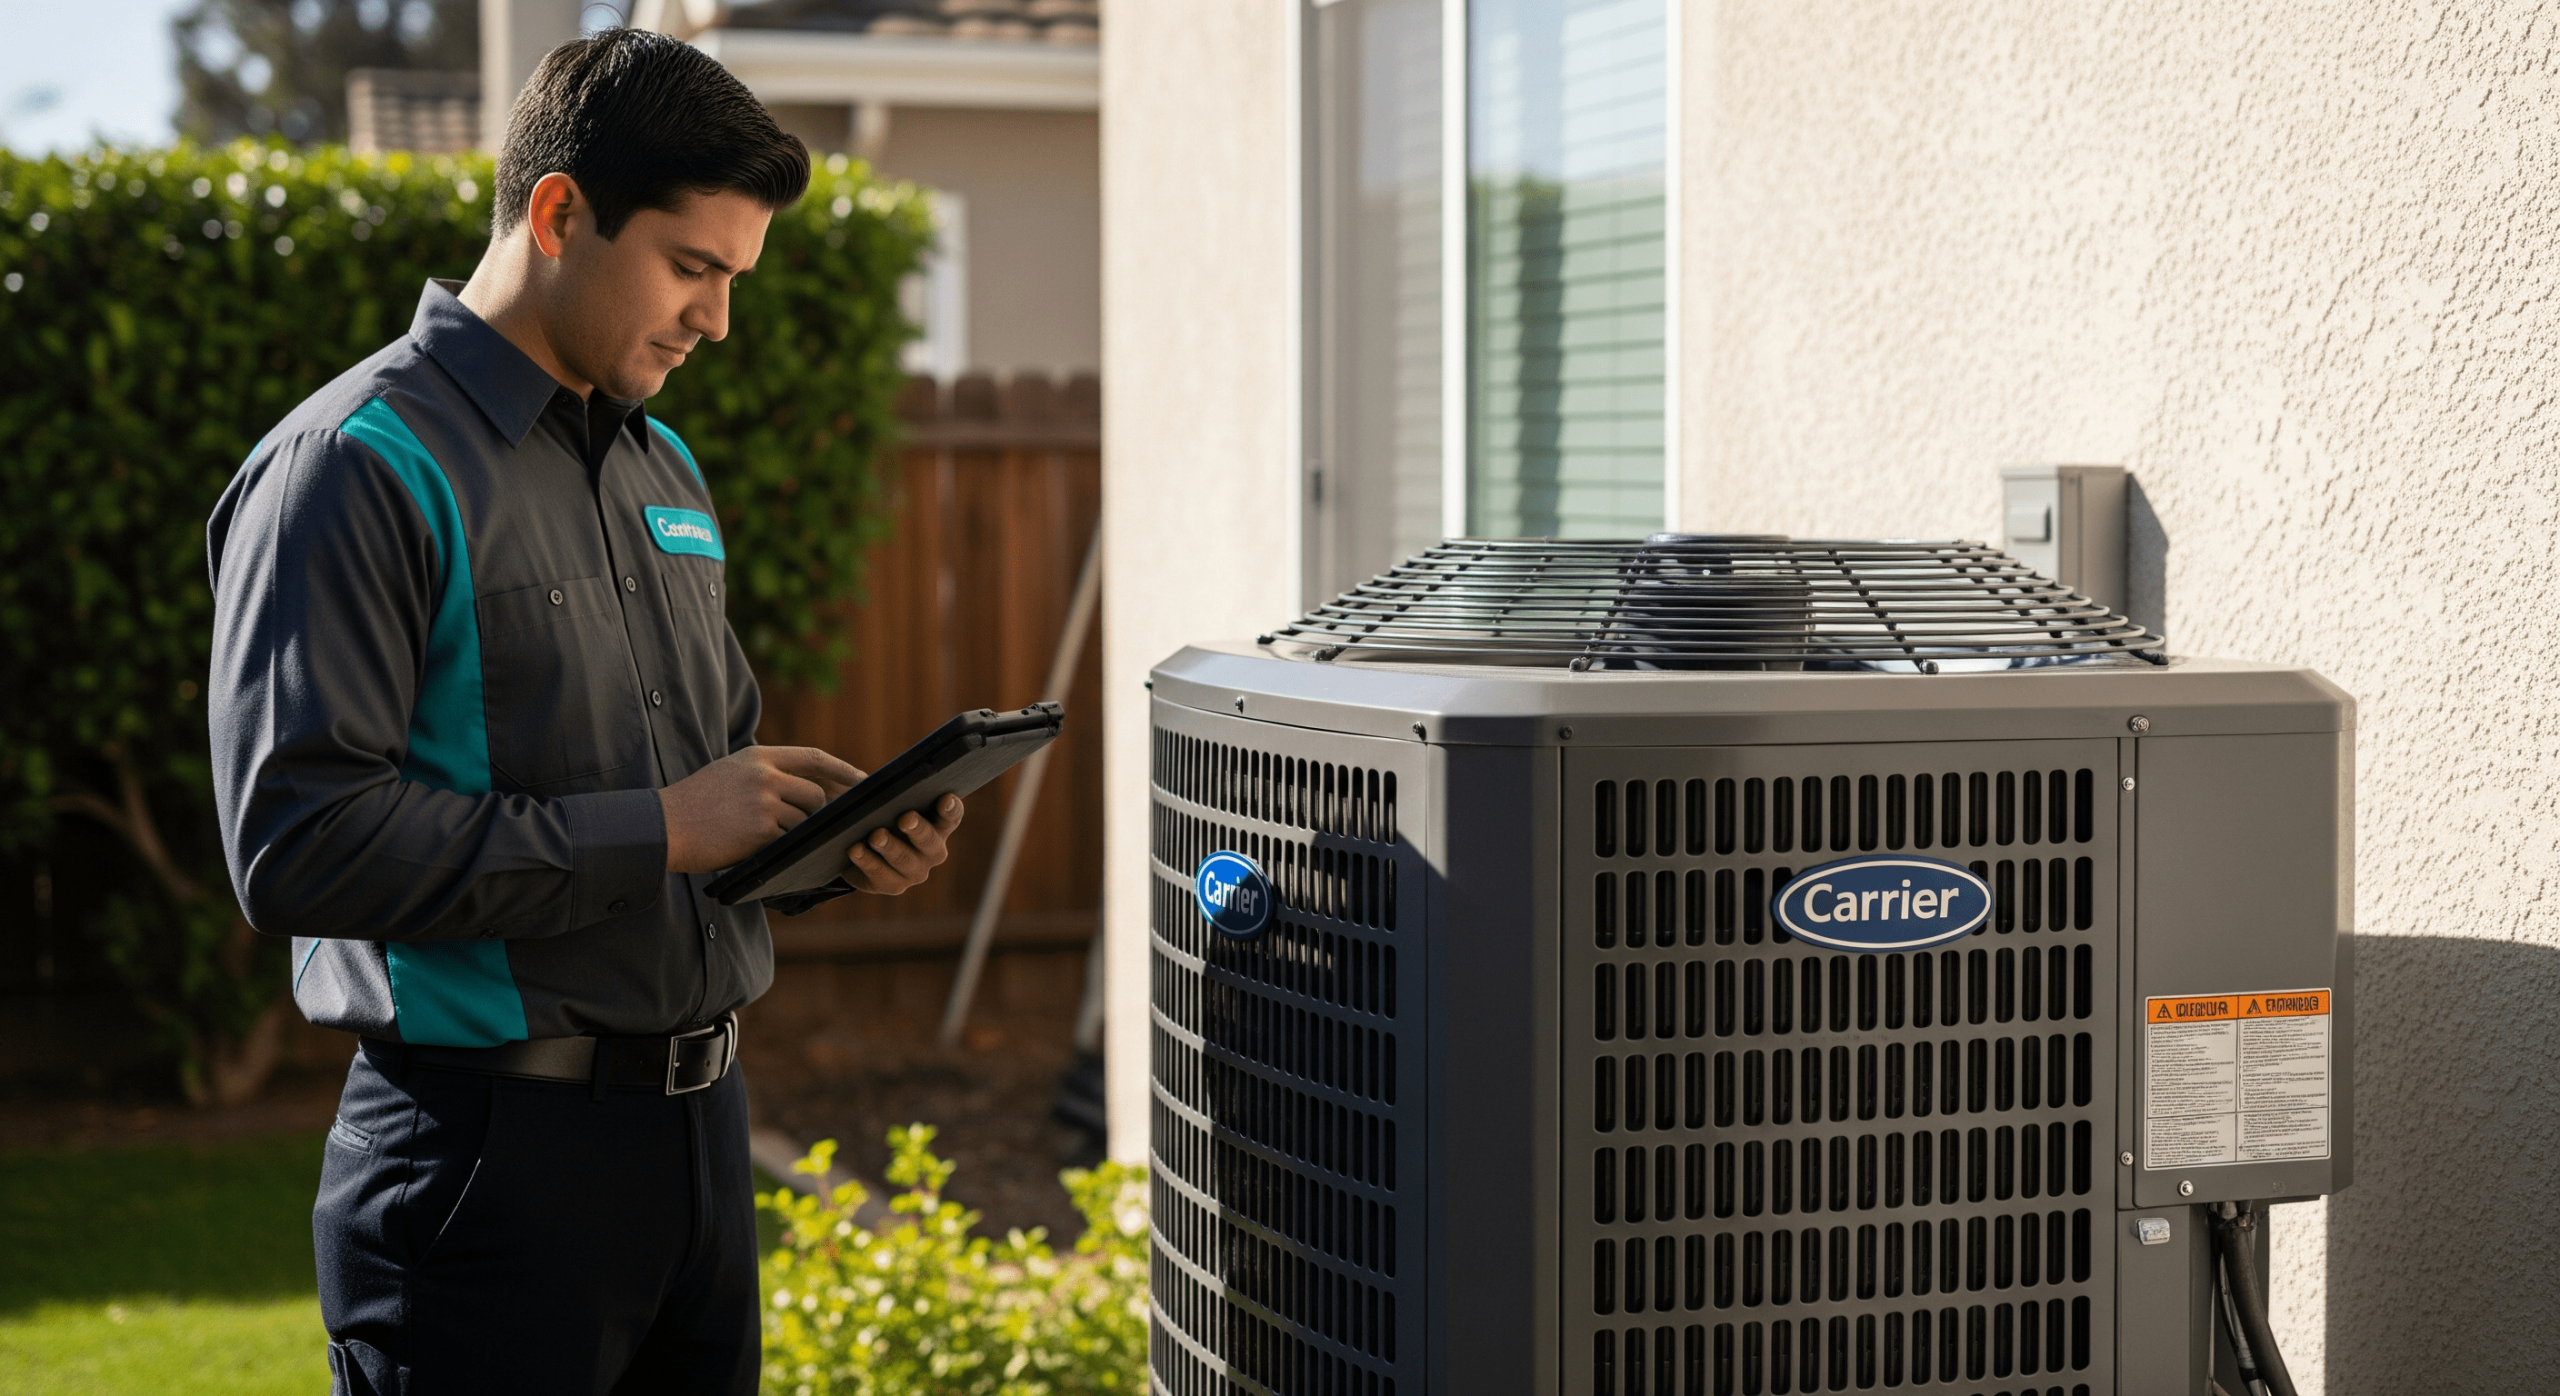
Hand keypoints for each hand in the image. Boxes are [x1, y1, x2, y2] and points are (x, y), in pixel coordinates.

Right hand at [661, 746, 861, 873]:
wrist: (662, 826)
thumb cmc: (695, 804)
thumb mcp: (730, 772)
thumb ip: (765, 773)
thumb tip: (808, 788)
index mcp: (758, 756)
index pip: (814, 757)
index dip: (844, 770)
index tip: (864, 780)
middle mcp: (764, 775)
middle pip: (816, 794)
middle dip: (820, 813)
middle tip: (821, 826)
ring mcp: (763, 802)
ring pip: (804, 820)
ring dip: (798, 833)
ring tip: (776, 839)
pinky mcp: (760, 831)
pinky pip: (790, 840)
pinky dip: (787, 848)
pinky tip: (775, 852)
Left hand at [846, 794, 964, 894]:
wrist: (857, 845)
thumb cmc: (877, 814)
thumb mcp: (883, 800)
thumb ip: (885, 791)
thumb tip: (868, 783)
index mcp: (937, 825)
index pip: (951, 816)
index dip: (951, 808)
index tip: (945, 798)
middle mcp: (932, 852)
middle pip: (931, 842)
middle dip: (919, 829)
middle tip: (905, 818)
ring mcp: (914, 872)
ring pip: (905, 861)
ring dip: (890, 847)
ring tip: (875, 836)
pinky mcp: (892, 885)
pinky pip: (881, 876)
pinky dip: (868, 862)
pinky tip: (855, 850)